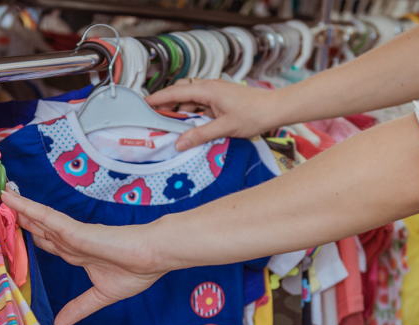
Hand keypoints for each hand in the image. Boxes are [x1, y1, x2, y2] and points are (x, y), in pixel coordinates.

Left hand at [0, 191, 168, 324]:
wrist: (154, 257)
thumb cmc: (137, 272)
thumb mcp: (100, 297)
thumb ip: (78, 309)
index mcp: (79, 254)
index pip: (50, 245)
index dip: (32, 239)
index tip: (15, 236)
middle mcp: (72, 241)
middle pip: (39, 229)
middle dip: (20, 221)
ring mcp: (72, 234)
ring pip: (38, 220)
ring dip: (18, 209)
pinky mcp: (74, 230)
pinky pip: (45, 217)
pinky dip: (27, 208)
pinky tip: (11, 199)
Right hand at [145, 79, 279, 150]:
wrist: (276, 109)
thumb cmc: (254, 114)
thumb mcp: (224, 128)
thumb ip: (200, 135)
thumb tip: (179, 143)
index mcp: (207, 89)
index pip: (175, 93)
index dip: (157, 99)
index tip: (142, 104)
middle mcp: (209, 88)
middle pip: (180, 94)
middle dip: (167, 106)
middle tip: (155, 120)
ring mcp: (215, 93)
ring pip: (190, 101)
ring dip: (181, 113)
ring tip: (171, 128)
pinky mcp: (221, 100)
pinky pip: (200, 106)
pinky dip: (192, 115)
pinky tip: (191, 127)